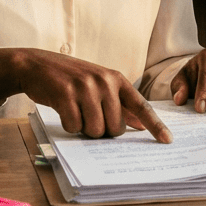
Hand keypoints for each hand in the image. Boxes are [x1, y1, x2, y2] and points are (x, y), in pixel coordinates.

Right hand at [0, 47, 171, 142]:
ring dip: (84, 129)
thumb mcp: (98, 85)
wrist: (37, 64)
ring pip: (95, 130)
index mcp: (116, 79)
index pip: (141, 105)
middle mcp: (104, 81)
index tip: (168, 140)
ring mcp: (85, 87)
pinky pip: (74, 126)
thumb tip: (140, 125)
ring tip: (76, 111)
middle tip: (88, 116)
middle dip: (102, 130)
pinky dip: (69, 126)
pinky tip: (64, 110)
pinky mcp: (65, 94)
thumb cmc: (70, 78)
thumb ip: (120, 104)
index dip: (155, 125)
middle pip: (115, 128)